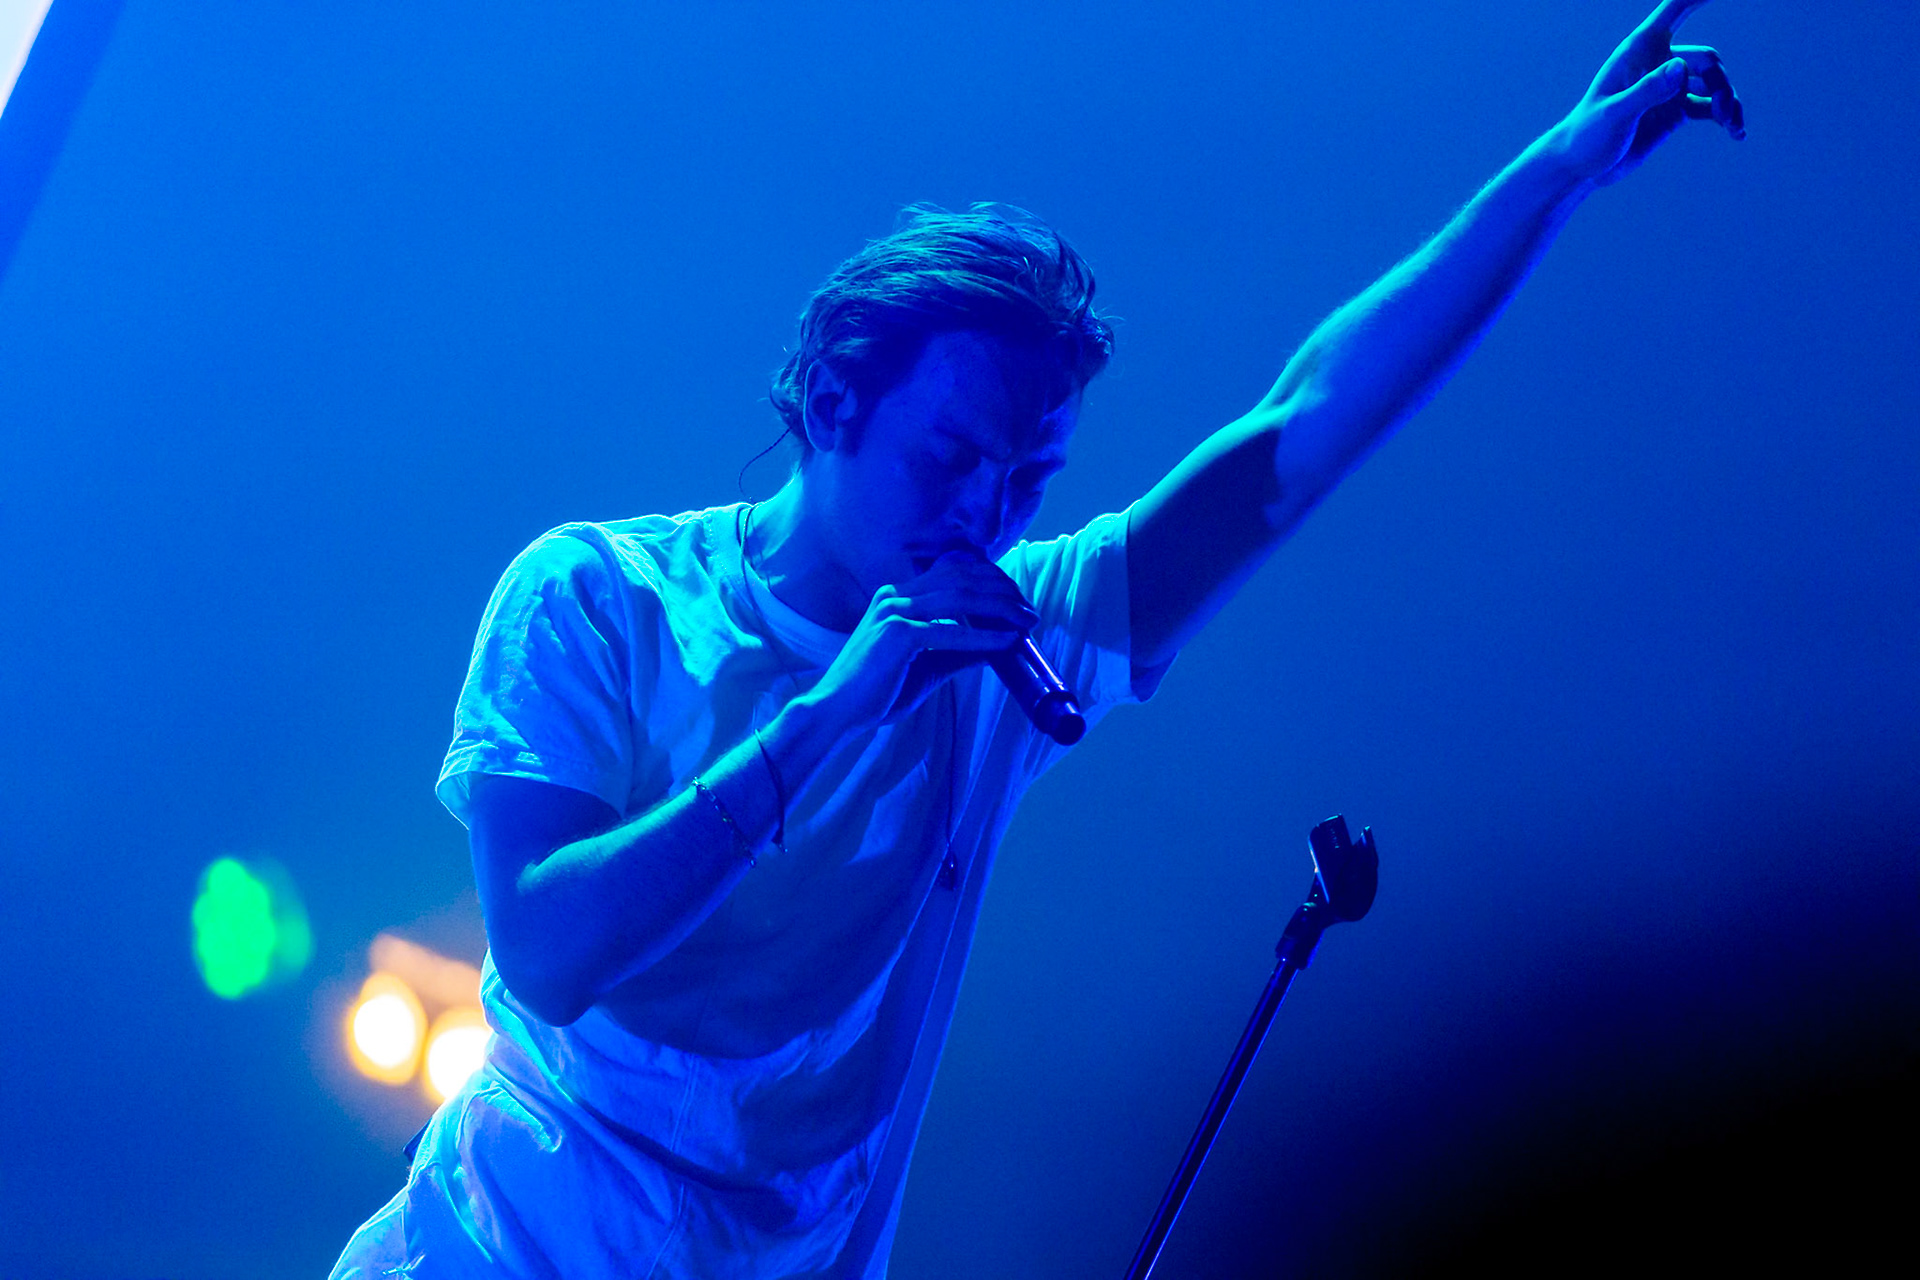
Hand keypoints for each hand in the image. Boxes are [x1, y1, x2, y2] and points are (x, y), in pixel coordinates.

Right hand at [804, 551, 1036, 733]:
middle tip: (1031, 611)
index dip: (991, 580)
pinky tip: (1008, 641)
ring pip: (960, 598)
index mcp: (897, 595)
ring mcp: (894, 611)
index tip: (1017, 599)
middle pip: (962, 578)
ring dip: (1001, 609)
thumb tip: (994, 648)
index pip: (953, 572)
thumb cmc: (878, 690)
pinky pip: (951, 631)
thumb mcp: (926, 666)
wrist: (838, 711)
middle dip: (1003, 591)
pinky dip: (984, 636)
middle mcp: (895, 595)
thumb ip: (957, 653)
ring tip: (1027, 622)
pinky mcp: (897, 634)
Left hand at [1551, 0, 1744, 188]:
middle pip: (1705, 60)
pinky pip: (1711, 108)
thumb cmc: (1587, 135)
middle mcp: (1658, 64)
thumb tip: (1679, 69)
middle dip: (1720, 82)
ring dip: (1728, 102)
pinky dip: (1726, 117)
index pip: (1675, 10)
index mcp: (1639, 50)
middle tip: (1722, 111)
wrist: (1581, 167)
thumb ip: (1645, 92)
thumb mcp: (1614, 114)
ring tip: (1732, 126)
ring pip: (1714, 84)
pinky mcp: (1676, 112)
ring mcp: (1669, 88)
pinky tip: (1736, 132)